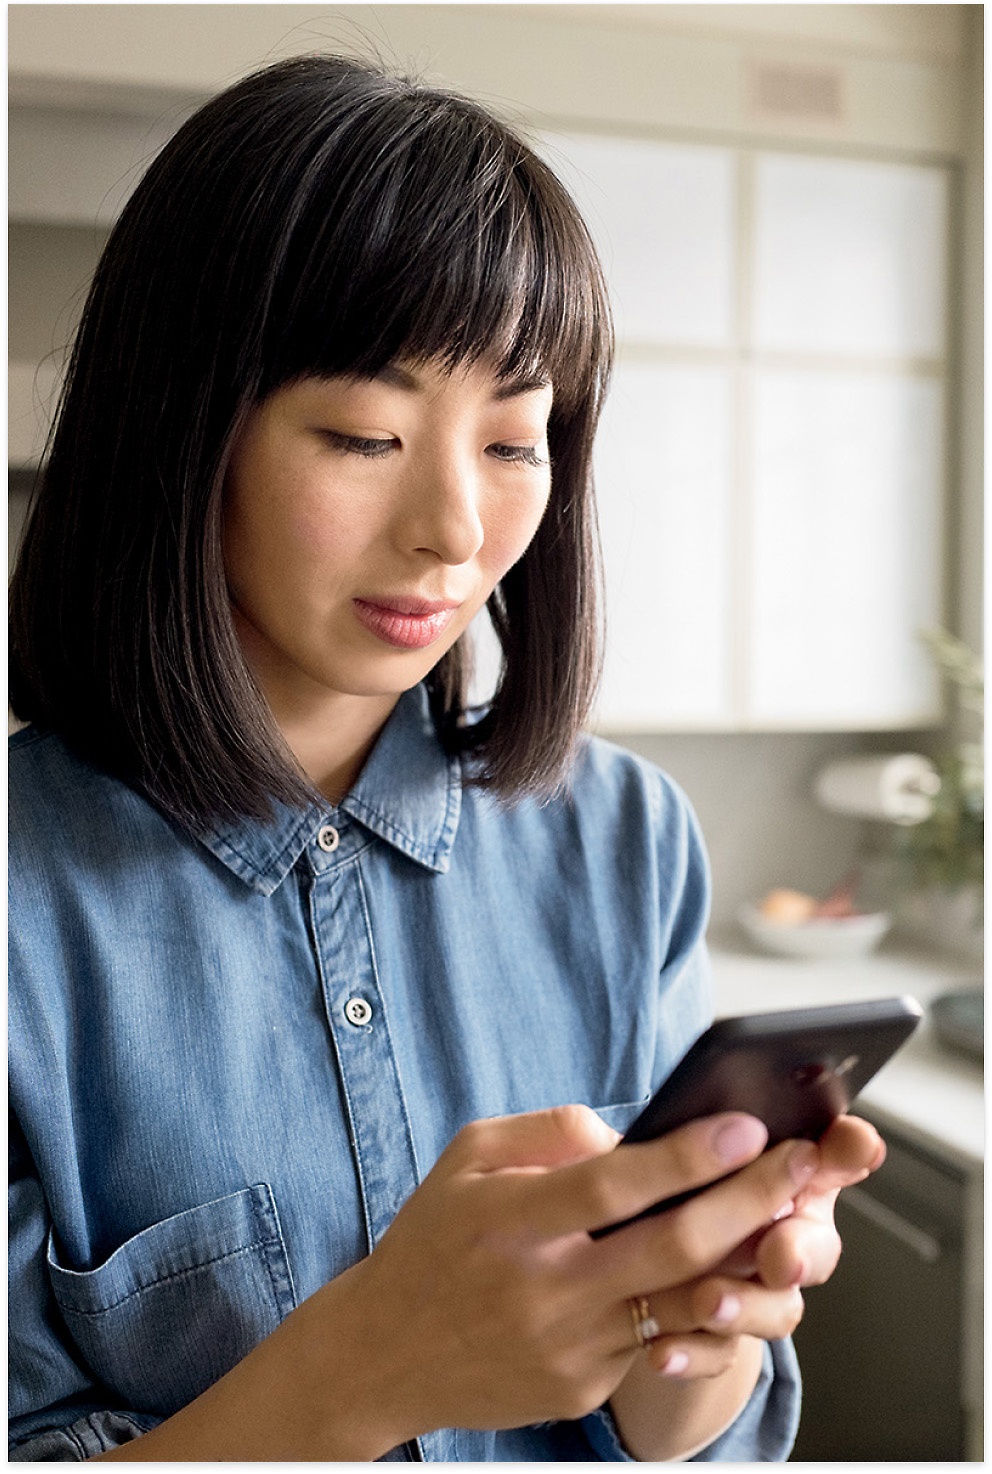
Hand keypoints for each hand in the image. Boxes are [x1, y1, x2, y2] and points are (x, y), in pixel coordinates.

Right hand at [328, 1104, 810, 1450]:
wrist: (385, 1354)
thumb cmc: (432, 1240)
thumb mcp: (465, 1158)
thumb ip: (542, 1131)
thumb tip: (620, 1137)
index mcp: (511, 1221)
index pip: (613, 1186)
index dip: (686, 1157)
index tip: (745, 1129)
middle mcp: (544, 1289)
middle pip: (670, 1248)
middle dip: (750, 1202)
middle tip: (804, 1165)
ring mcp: (568, 1348)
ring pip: (682, 1306)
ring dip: (748, 1263)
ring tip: (794, 1223)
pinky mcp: (582, 1388)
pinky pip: (657, 1341)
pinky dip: (701, 1306)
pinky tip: (737, 1270)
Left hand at [621, 1114, 885, 1381]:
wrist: (596, 1267)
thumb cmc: (622, 1188)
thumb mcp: (620, 1149)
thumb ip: (636, 1137)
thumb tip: (606, 1142)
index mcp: (769, 1163)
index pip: (829, 1152)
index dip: (850, 1148)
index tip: (856, 1143)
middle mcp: (776, 1226)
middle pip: (815, 1242)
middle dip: (805, 1246)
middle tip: (779, 1252)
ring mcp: (753, 1286)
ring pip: (777, 1307)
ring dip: (748, 1304)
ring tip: (710, 1301)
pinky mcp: (716, 1336)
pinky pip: (718, 1354)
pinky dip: (694, 1352)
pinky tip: (660, 1353)